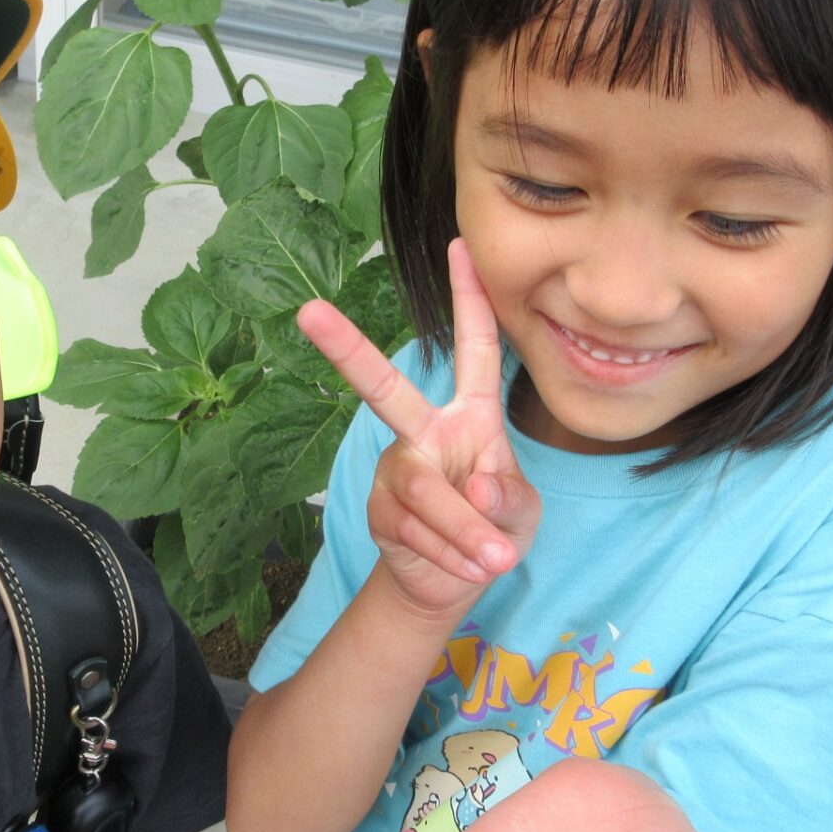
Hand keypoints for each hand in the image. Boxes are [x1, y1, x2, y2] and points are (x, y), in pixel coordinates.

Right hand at [298, 238, 538, 617]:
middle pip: (385, 389)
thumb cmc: (497, 530)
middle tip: (309, 312)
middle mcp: (425, 431)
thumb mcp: (523, 514)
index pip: (476, 350)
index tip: (460, 245)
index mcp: (471, 415)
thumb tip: (476, 486)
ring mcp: (397, 469)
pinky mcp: (379, 510)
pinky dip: (451, 555)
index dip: (470, 299)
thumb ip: (510, 498)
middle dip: (347, 350)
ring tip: (494, 557)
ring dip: (463, 530)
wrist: (453, 586)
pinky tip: (465, 566)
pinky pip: (415, 529)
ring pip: (424, 488)